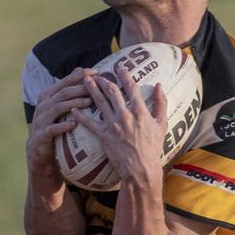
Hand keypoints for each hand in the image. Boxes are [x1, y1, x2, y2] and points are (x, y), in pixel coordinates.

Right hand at [26, 68, 94, 189]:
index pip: (65, 81)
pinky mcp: (41, 135)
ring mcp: (40, 120)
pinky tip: (75, 125)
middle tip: (96, 87)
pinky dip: (63, 126)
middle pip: (63, 93)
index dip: (80, 76)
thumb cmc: (54, 126)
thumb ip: (67, 90)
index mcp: (47, 96)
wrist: (39, 151)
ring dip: (74, 104)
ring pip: (58, 107)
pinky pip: (52, 129)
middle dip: (80, 88)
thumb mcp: (59, 107)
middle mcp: (43, 105)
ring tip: (89, 102)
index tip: (96, 72)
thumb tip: (81, 70)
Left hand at [75, 67, 166, 187]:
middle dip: (103, 79)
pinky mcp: (103, 136)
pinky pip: (89, 123)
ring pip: (99, 102)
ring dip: (91, 90)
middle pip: (111, 91)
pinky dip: (80, 115)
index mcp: (140, 110)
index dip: (124, 74)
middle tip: (96, 73)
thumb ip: (161, 103)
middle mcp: (125, 114)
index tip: (119, 66)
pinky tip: (73, 109)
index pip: (131, 87)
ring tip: (84, 81)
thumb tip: (159, 85)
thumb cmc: (153, 148)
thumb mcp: (162, 124)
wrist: (141, 169)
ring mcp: (113, 125)